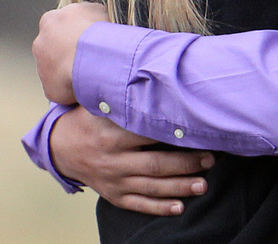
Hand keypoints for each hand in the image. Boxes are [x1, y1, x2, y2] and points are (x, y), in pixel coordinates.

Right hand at [33, 2, 108, 104]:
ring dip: (92, 32)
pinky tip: (113, 38)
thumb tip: (63, 86)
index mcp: (40, 43)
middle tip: (94, 56)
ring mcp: (71, 11)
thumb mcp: (54, 91)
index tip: (80, 64)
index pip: (52, 49)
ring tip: (107, 48)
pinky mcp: (92, 7)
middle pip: (66, 32)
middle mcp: (51, 22)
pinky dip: (106, 25)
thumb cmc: (69, 77)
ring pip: (83, 22)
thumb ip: (55, 84)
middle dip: (78, 41)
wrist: (86, 60)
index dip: (66, 57)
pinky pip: (101, 15)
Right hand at [50, 106, 212, 215]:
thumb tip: (160, 77)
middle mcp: (113, 161)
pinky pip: (138, 204)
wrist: (60, 148)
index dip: (175, 134)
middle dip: (185, 164)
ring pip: (150, 187)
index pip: (148, 135)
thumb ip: (128, 98)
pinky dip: (159, 208)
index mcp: (111, 136)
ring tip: (203, 185)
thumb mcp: (103, 105)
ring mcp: (113, 180)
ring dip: (179, 187)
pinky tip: (179, 207)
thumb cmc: (90, 120)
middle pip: (155, 164)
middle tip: (211, 160)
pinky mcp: (114, 195)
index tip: (200, 132)